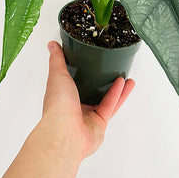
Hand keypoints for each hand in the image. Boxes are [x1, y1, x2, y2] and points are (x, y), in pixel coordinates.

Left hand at [42, 41, 135, 159]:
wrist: (65, 133)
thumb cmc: (57, 105)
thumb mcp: (57, 74)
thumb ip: (57, 60)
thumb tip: (52, 44)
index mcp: (62, 95)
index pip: (71, 81)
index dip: (81, 71)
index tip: (89, 61)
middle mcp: (74, 106)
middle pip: (90, 91)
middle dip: (102, 81)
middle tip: (111, 69)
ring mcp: (87, 116)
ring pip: (104, 99)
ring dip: (116, 88)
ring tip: (125, 76)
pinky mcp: (99, 124)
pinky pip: (110, 106)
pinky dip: (118, 95)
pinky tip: (125, 84)